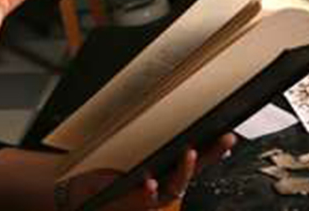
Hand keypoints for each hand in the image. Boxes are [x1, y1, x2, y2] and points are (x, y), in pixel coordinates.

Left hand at [63, 134, 236, 209]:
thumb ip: (138, 138)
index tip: (228, 135)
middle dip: (211, 155)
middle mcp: (161, 185)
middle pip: (193, 171)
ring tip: (189, 153)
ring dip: (183, 171)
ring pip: (174, 187)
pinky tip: (149, 183)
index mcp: (163, 171)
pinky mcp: (132, 205)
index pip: (193, 157)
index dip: (213, 149)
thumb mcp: (123, 152)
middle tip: (225, 139)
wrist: (80, 194)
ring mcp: (149, 198)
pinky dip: (148, 192)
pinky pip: (145, 201)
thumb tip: (152, 107)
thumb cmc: (102, 174)